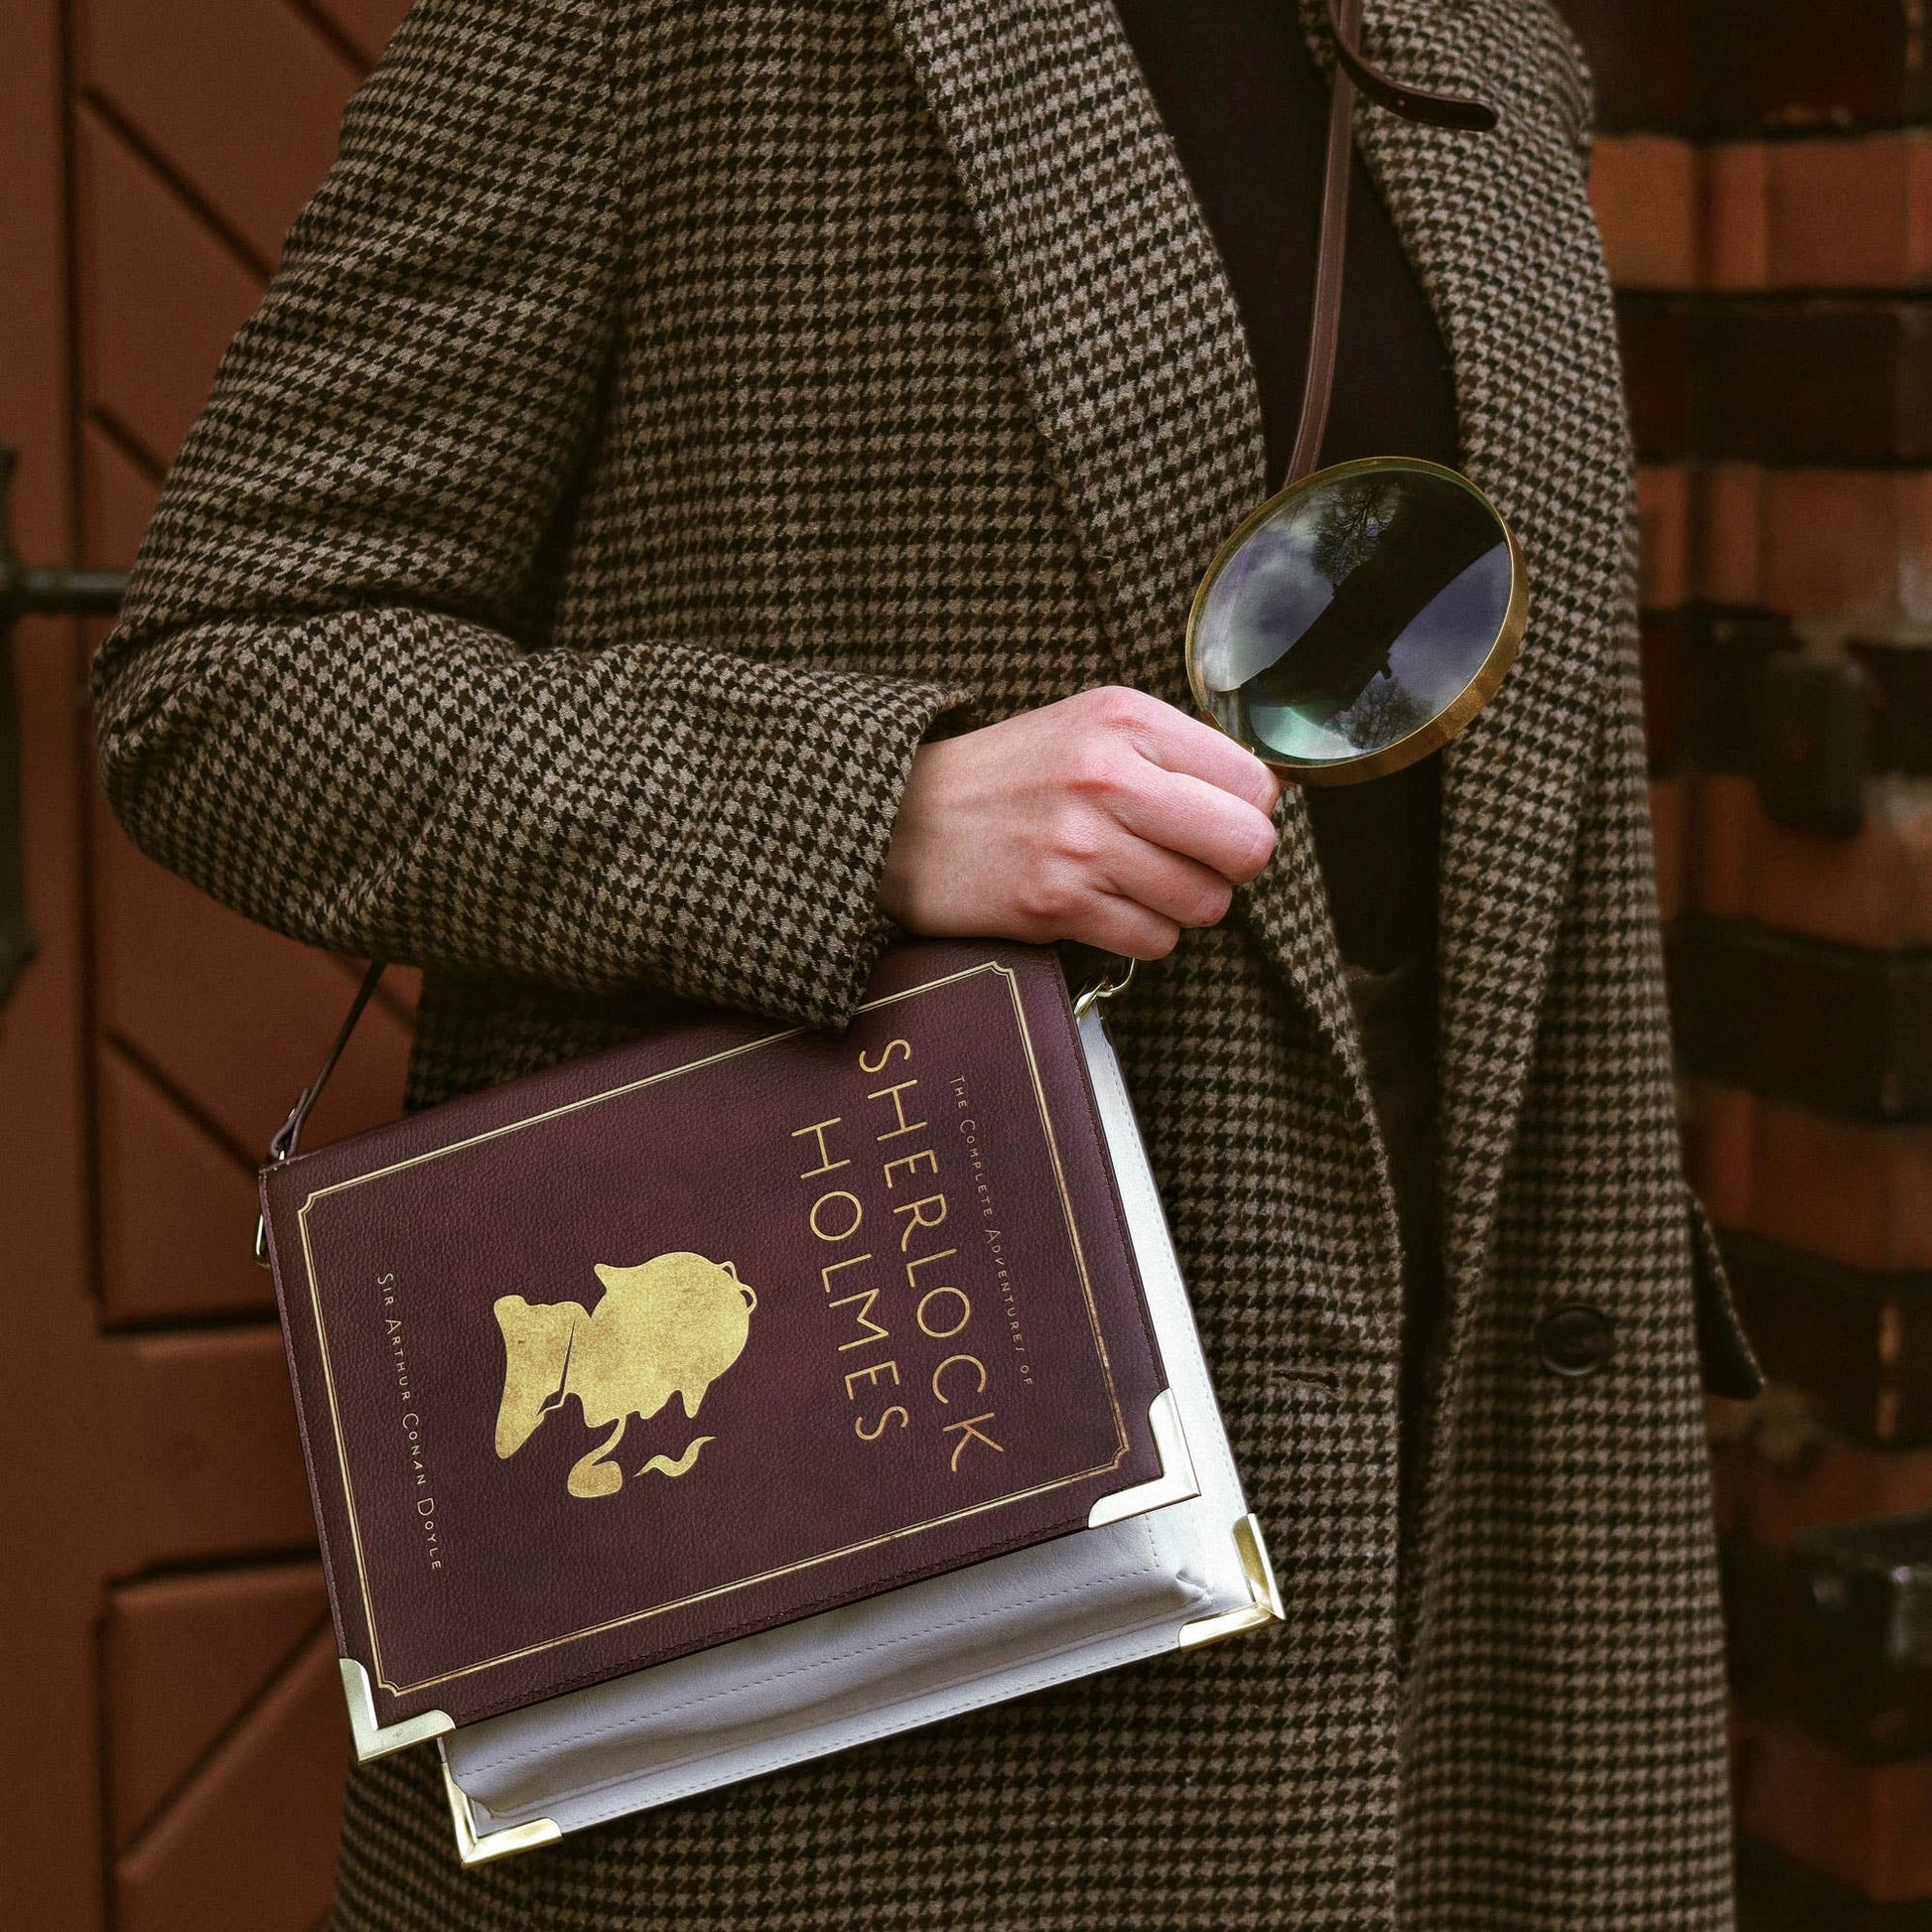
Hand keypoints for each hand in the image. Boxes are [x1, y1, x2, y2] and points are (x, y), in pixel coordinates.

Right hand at [878, 686, 1282, 959]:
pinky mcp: (1056, 904)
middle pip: (1246, 847)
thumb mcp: (1089, 728)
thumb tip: (1267, 799)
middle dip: (1234, 865)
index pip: (1255, 783)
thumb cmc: (1009, 777)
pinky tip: (1106, 905)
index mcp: (1124, 719)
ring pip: (1205, 904)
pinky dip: (1143, 933)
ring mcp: (1081, 845)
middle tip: (1198, 859)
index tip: (1213, 815)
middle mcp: (1108, 776)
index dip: (1247, 810)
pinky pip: (1154, 941)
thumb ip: (1174, 752)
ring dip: (1184, 904)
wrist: (902, 822)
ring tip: (1138, 880)